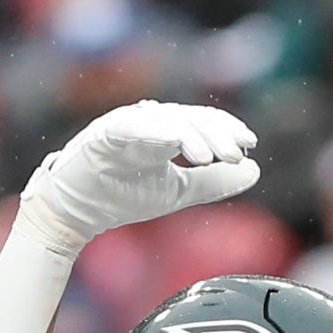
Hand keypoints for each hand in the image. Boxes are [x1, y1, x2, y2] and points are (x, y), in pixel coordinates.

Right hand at [17, 102, 259, 257]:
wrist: (78, 215)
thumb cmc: (124, 196)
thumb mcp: (180, 191)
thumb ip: (214, 181)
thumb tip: (254, 170)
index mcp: (164, 132)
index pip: (200, 121)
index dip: (225, 128)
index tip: (249, 144)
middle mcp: (146, 123)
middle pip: (186, 118)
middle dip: (214, 133)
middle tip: (237, 153)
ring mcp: (123, 126)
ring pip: (162, 120)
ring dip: (190, 135)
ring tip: (210, 157)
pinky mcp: (101, 136)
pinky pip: (128, 126)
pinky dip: (153, 131)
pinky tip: (176, 142)